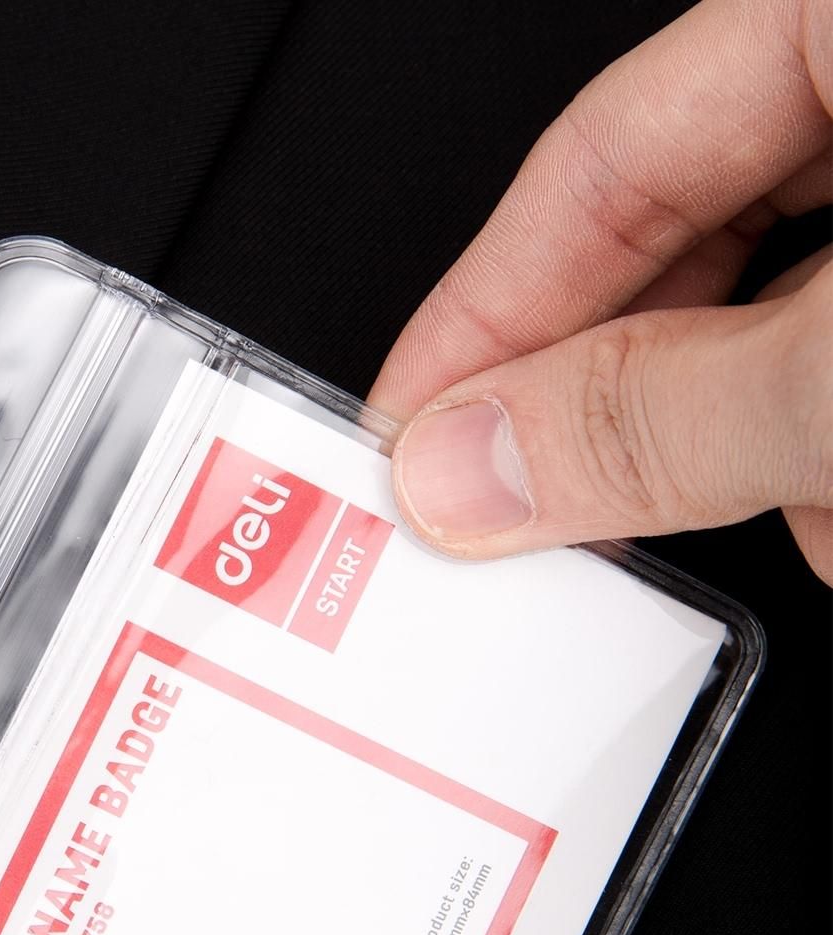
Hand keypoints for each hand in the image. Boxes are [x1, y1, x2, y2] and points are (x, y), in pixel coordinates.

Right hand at [369, 0, 832, 581]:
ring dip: (758, 445)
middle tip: (526, 508)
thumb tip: (472, 462)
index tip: (409, 431)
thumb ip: (653, 416)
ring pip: (786, 314)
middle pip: (689, 240)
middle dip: (628, 402)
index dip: (483, 312)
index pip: (605, 154)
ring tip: (772, 519)